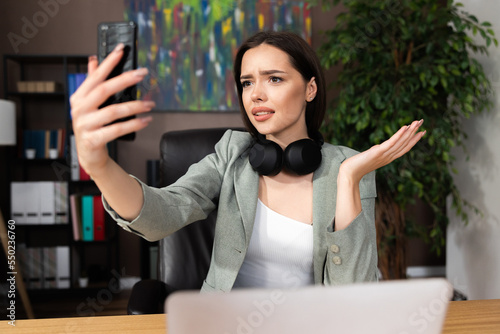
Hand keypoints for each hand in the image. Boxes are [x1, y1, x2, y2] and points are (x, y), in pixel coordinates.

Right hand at [70, 43, 154, 176]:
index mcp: (79, 97)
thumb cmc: (92, 126)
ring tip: (150, 104)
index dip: (108, 62)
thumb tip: (93, 60)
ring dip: (135, 106)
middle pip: (104, 90)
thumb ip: (92, 83)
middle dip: (125, 79)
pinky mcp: (94, 139)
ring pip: (113, 111)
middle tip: (142, 74)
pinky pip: (117, 129)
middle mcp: (80, 109)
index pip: (95, 76)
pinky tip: (146, 120)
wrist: (89, 154)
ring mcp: (85, 125)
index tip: (121, 50)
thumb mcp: (89, 104)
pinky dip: (134, 124)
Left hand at [339, 119, 425, 182]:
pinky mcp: (378, 152)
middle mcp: (389, 157)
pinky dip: (399, 135)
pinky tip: (405, 126)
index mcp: (388, 158)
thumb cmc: (356, 167)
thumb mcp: (370, 158)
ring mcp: (384, 155)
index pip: (404, 148)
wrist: (349, 173)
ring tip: (418, 122)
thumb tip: (377, 149)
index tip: (421, 132)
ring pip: (401, 142)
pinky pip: (391, 142)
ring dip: (410, 131)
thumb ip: (376, 154)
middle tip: (422, 121)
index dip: (413, 140)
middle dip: (415, 132)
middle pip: (405, 143)